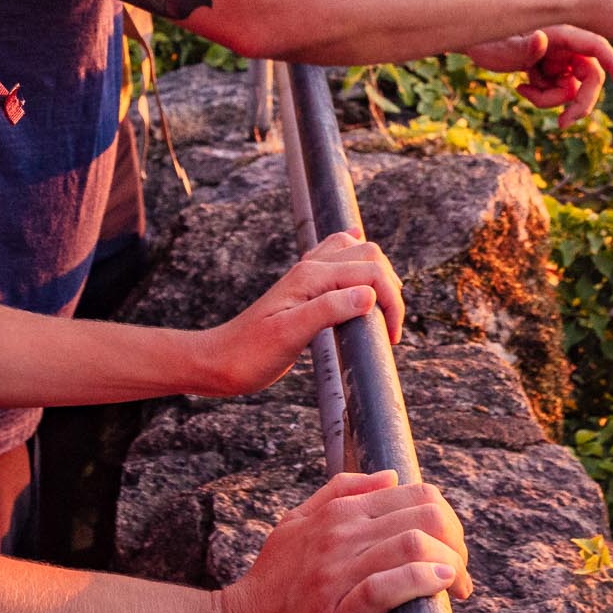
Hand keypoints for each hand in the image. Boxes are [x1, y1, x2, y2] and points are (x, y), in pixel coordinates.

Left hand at [191, 230, 405, 397]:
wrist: (220, 361)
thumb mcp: (290, 335)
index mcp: (311, 277)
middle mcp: (311, 268)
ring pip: (357, 252)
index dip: (391, 302)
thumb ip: (328, 311)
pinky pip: (335, 255)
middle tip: (391, 328)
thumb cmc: (250, 354)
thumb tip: (369, 295)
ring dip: (379, 273)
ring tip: (385, 308)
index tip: (392, 338)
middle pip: (370, 256)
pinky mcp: (304, 287)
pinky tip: (359, 252)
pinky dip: (356, 255)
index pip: (370, 272)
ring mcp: (306, 274)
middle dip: (390, 288)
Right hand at [211, 468, 469, 612]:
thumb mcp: (295, 528)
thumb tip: (391, 476)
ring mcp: (334, 574)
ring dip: (450, 566)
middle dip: (457, 544)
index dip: (448, 522)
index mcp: (335, 512)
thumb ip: (339, 495)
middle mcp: (336, 535)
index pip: (416, 494)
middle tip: (461, 576)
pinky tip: (439, 590)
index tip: (453, 556)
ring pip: (411, 545)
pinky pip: (386, 588)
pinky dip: (421, 583)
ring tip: (456, 589)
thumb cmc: (269, 591)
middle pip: (424, 515)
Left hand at [463, 25, 612, 127]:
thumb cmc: (488, 40)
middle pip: (591, 78)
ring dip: (551, 100)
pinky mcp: (552, 71)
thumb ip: (524, 46)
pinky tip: (522, 86)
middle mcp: (566, 47)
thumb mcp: (502, 46)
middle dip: (579, 103)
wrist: (475, 45)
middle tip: (562, 124)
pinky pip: (558, 93)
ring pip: (573, 90)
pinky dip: (542, 98)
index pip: (597, 48)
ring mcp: (561, 60)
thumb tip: (542, 41)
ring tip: (525, 90)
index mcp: (562, 34)